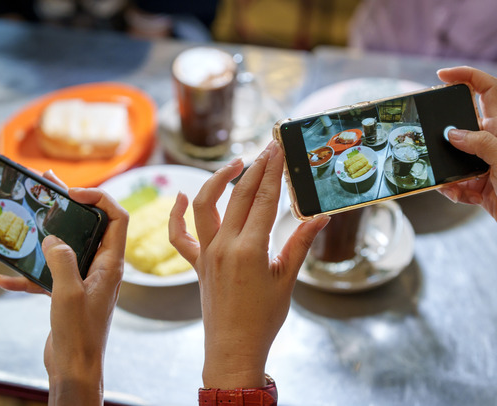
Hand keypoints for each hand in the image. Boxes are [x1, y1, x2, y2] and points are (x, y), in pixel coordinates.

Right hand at [0, 171, 126, 405]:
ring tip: (27, 211)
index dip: (100, 198)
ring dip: (47, 232)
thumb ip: (62, 260)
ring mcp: (85, 280)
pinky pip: (50, 275)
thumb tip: (54, 238)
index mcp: (111, 263)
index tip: (73, 192)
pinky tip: (6, 278)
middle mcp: (102, 268)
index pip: (116, 217)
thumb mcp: (68, 292)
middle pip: (90, 225)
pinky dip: (30, 274)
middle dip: (69, 205)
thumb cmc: (79, 335)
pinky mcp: (69, 294)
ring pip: (68, 246)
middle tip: (47, 185)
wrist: (75, 370)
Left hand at [169, 143, 329, 389]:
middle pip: (237, 195)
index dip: (273, 172)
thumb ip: (300, 243)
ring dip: (217, 180)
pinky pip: (179, 235)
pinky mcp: (196, 263)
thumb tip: (321, 217)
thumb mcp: (287, 279)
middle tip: (267, 148)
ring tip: (235, 164)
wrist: (234, 348)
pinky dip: (175, 214)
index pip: (263, 200)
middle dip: (254, 168)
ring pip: (204, 205)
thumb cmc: (263, 319)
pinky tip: (180, 195)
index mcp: (249, 249)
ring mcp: (206, 253)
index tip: (278, 149)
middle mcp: (224, 246)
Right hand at [437, 66, 496, 261]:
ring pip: (452, 155)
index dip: (466, 76)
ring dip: (443, 165)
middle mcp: (492, 143)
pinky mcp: (479, 185)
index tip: (442, 75)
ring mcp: (484, 164)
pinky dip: (450, 188)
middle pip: (461, 122)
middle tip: (426, 131)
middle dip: (442, 126)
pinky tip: (453, 194)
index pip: (486, 90)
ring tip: (439, 173)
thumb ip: (480, 145)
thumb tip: (451, 133)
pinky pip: (454, 181)